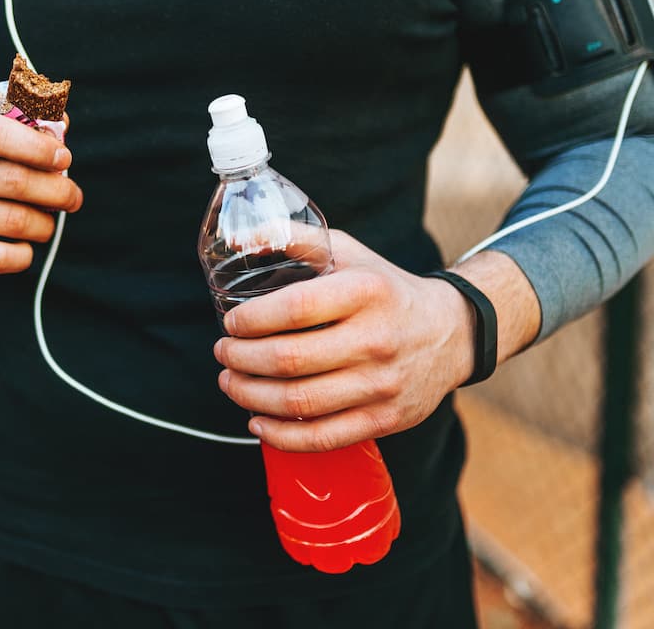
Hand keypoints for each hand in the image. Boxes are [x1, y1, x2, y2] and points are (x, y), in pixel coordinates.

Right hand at [0, 110, 82, 288]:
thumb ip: (25, 130)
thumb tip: (62, 123)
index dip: (36, 145)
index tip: (64, 158)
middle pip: (14, 180)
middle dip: (57, 191)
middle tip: (72, 197)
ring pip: (14, 221)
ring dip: (44, 224)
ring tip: (46, 223)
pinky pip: (2, 257)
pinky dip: (24, 254)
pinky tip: (23, 247)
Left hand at [213, 230, 475, 451]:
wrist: (452, 333)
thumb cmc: (385, 288)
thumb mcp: (349, 253)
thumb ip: (296, 240)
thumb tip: (238, 239)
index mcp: (365, 292)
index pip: (294, 309)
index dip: (252, 320)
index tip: (230, 323)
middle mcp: (376, 339)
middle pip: (289, 360)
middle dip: (241, 359)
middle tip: (223, 353)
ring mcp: (382, 384)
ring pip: (299, 402)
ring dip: (251, 396)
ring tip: (230, 383)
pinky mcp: (385, 419)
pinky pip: (323, 437)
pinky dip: (281, 435)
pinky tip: (257, 422)